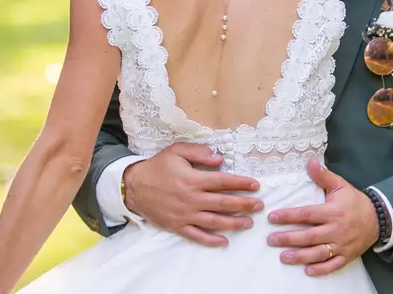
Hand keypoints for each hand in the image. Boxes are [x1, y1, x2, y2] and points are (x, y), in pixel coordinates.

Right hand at [123, 142, 263, 246]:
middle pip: (224, 203)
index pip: (224, 182)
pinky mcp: (177, 226)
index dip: (242, 183)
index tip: (256, 185)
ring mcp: (185, 214)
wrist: (133, 186)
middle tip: (259, 205)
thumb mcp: (176, 151)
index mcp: (193, 179)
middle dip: (245, 204)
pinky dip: (212, 240)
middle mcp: (192, 198)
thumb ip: (199, 152)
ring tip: (248, 222)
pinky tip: (224, 241)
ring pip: (215, 221)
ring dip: (234, 223)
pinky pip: (197, 235)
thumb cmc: (157, 167)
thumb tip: (220, 159)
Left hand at [266, 159, 379, 275]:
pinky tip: (307, 271)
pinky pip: (333, 265)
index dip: (289, 216)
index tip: (273, 218)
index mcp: (332, 212)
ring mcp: (341, 245)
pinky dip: (321, 269)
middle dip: (288, 239)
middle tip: (271, 240)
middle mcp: (335, 230)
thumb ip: (324, 176)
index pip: (307, 214)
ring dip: (300, 256)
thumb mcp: (341, 185)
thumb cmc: (355, 202)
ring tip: (283, 257)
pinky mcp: (347, 256)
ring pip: (318, 253)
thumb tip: (310, 162)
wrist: (379, 219)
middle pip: (309, 236)